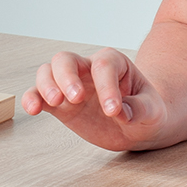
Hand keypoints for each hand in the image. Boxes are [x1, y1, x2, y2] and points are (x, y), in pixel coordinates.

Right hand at [22, 48, 168, 150]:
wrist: (137, 126)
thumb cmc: (146, 111)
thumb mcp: (154, 111)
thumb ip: (140, 109)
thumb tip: (122, 113)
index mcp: (113, 62)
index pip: (103, 66)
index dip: (106, 86)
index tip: (113, 110)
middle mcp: (87, 69)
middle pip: (66, 59)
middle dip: (67, 76)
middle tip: (76, 98)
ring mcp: (71, 85)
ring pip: (47, 72)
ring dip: (46, 85)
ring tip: (54, 103)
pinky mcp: (60, 105)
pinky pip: (39, 95)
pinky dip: (32, 99)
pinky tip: (32, 109)